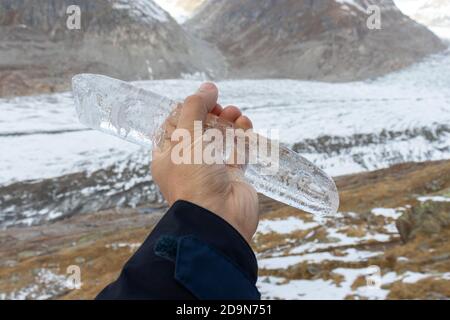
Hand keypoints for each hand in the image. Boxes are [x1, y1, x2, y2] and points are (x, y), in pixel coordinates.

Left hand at [151, 83, 258, 242]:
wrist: (218, 217)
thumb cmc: (194, 178)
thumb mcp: (186, 136)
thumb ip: (195, 108)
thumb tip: (208, 87)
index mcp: (167, 156)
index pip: (173, 126)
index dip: (186, 109)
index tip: (201, 98)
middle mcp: (188, 163)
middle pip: (199, 129)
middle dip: (211, 113)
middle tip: (220, 107)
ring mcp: (211, 170)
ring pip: (220, 139)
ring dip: (228, 122)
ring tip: (235, 113)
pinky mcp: (232, 176)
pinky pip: (238, 151)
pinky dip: (242, 136)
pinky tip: (245, 125)